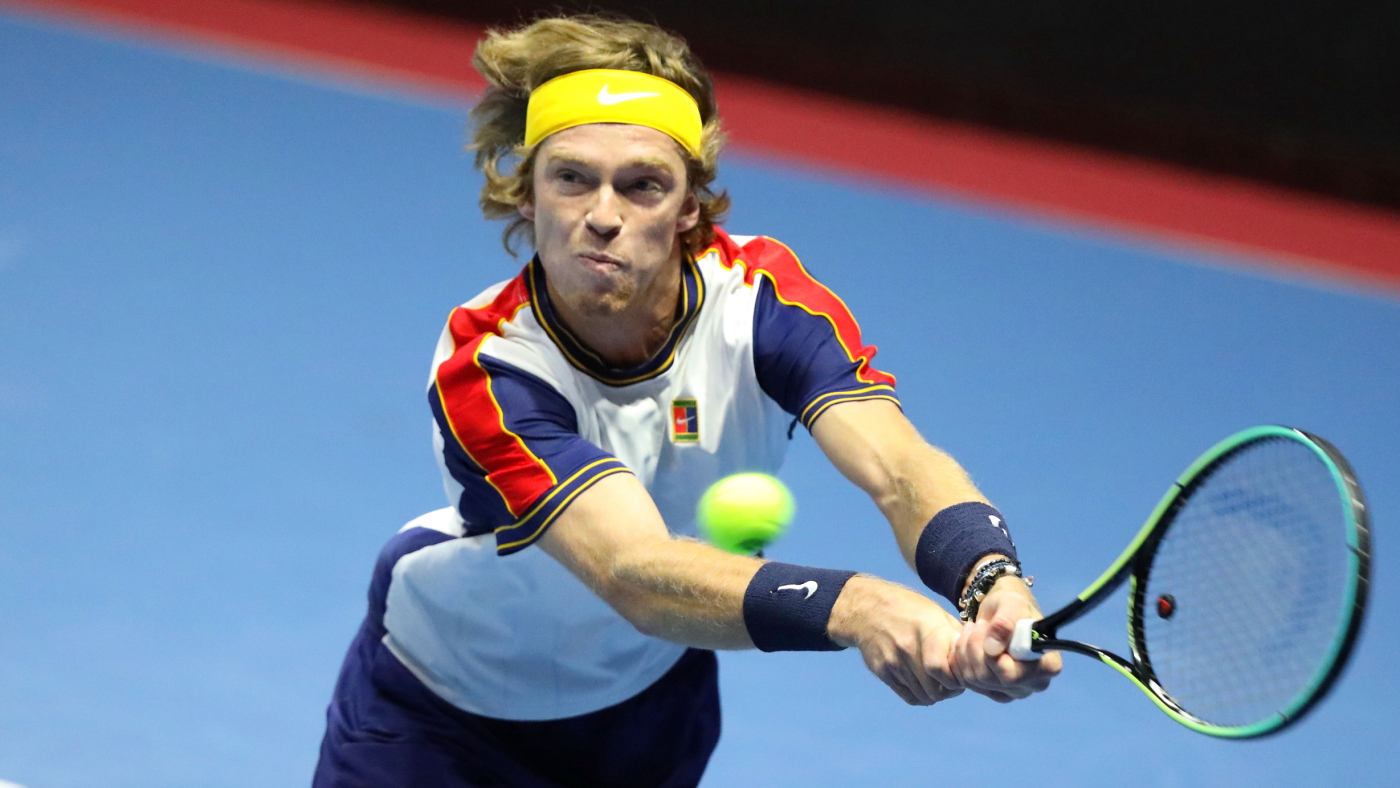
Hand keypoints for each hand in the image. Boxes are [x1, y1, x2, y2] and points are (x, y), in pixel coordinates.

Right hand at [828, 576, 965, 705]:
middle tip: (953, 683)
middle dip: (950, 690)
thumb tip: (979, 658)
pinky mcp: (883, 672)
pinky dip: (920, 695)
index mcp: (927, 630)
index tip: (962, 675)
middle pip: (936, 689)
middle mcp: (908, 648)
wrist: (867, 609)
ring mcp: (893, 662)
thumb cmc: (909, 610)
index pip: (943, 671)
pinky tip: (923, 684)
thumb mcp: (936, 614)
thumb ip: (956, 637)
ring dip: (936, 694)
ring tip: (939, 682)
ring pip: (924, 696)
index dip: (958, 679)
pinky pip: (909, 696)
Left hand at [951, 576, 1061, 701]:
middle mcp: (1033, 685)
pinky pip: (966, 682)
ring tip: (971, 629)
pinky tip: (966, 642)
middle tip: (976, 624)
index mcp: (1047, 666)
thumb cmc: (1012, 606)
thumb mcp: (1011, 603)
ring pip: (975, 681)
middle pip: (989, 679)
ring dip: (965, 650)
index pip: (1012, 676)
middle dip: (974, 648)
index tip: (987, 629)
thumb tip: (992, 649)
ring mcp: (1012, 691)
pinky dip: (959, 659)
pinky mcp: (993, 691)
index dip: (992, 657)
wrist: (1001, 612)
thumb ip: (1005, 622)